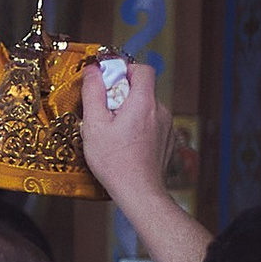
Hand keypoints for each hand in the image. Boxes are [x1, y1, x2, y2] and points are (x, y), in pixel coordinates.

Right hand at [78, 59, 170, 213]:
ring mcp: (167, 127)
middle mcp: (160, 111)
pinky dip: (140, 128)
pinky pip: (152, 124)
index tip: (109, 83)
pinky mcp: (168, 141)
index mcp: (144, 102)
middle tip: (106, 114)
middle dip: (124, 95)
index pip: (142, 69)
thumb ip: (93, 93)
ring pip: (147, 108)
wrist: (140, 192)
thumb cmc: (116, 163)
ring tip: (115, 133)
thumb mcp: (94, 125)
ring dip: (131, 113)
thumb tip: (92, 71)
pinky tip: (127, 145)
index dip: (125, 70)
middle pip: (143, 89)